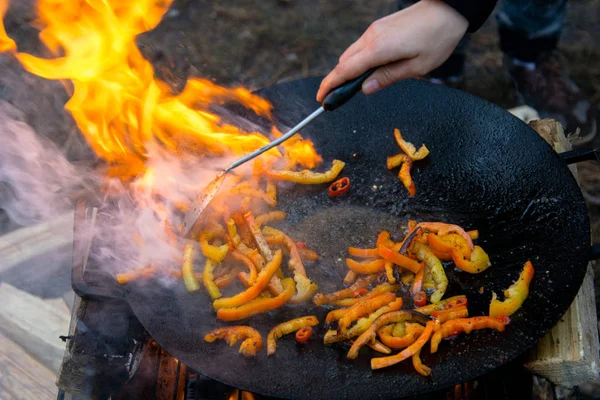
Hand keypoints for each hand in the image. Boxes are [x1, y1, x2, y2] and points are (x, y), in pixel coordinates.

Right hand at [316, 0, 467, 101]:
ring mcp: (375, 30)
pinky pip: (362, 47)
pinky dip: (358, 60)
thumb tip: (365, 89)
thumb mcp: (416, 66)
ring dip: (349, 70)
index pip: (345, 70)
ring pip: (352, 53)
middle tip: (337, 98)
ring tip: (354, 88)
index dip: (330, 85)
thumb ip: (388, 77)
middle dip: (337, 80)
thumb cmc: (437, 38)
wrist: (449, 9)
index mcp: (379, 49)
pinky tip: (369, 70)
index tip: (321, 98)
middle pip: (344, 62)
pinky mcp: (380, 27)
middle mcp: (372, 37)